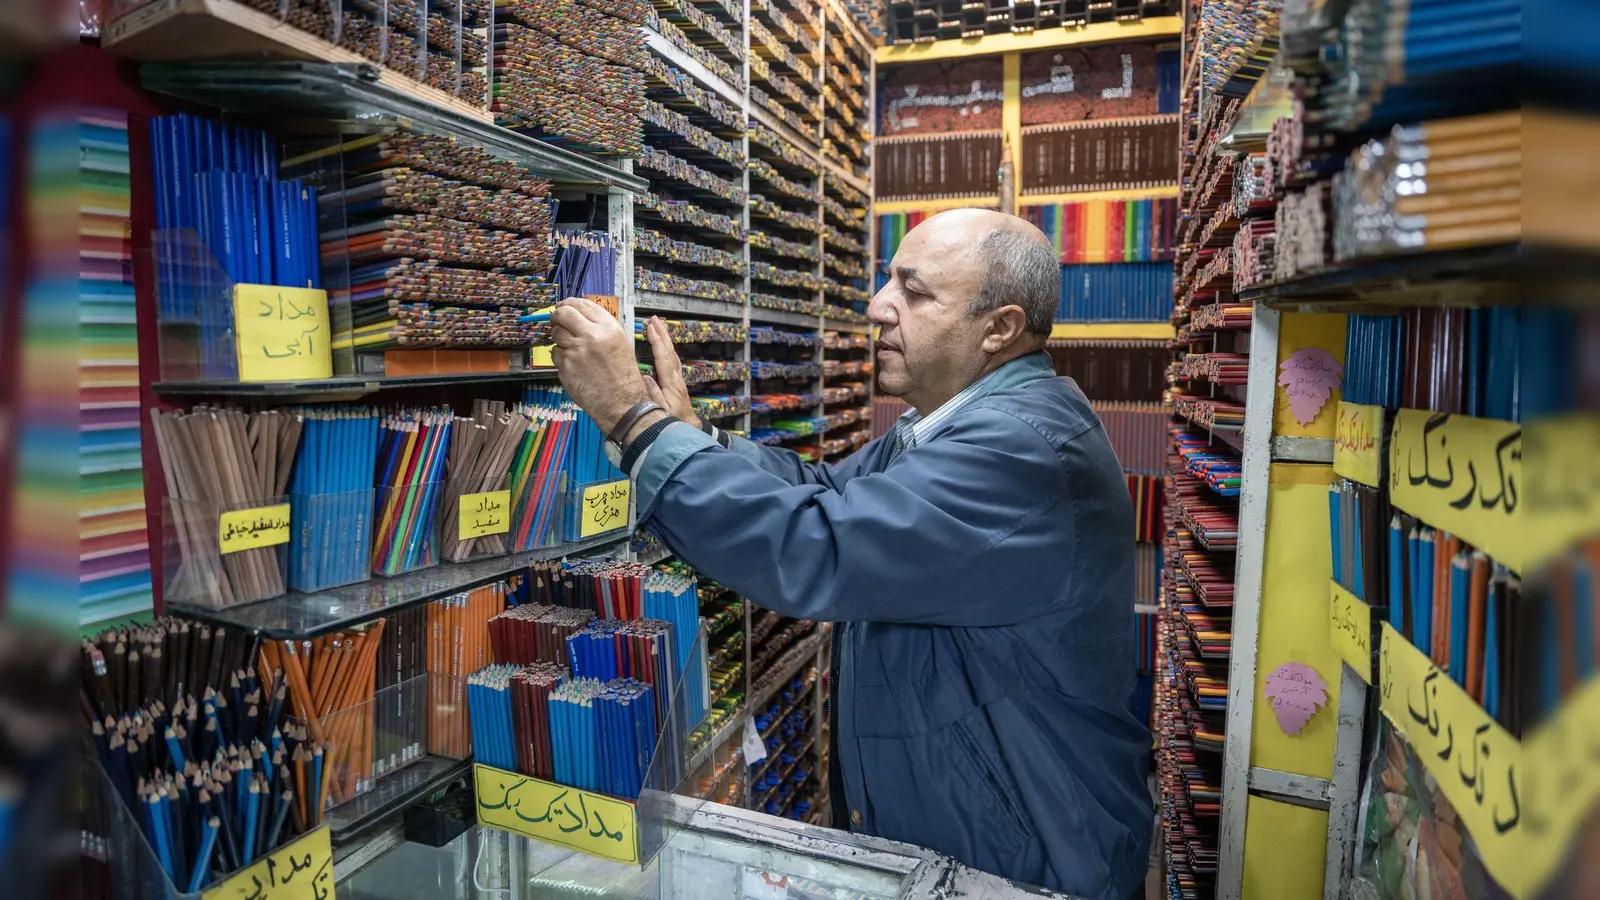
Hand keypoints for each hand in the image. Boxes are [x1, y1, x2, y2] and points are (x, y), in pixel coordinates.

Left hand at [549, 297, 646, 433]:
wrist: (622, 403)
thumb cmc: (623, 375)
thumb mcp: (619, 343)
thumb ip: (600, 327)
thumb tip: (578, 315)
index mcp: (608, 328)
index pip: (582, 304)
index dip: (569, 303)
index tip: (563, 306)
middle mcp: (592, 336)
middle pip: (563, 313)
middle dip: (557, 315)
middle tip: (556, 321)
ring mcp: (576, 351)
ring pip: (556, 333)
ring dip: (559, 338)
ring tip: (571, 348)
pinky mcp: (565, 366)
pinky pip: (555, 354)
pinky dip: (561, 357)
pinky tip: (573, 365)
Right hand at [641, 317, 701, 428]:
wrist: (687, 427)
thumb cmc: (672, 421)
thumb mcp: (660, 411)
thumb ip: (653, 394)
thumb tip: (645, 376)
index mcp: (670, 382)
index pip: (663, 357)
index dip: (656, 341)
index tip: (650, 328)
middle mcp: (676, 377)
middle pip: (669, 351)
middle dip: (662, 333)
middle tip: (655, 319)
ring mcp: (678, 378)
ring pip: (672, 353)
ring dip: (666, 338)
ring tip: (659, 326)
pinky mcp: (677, 381)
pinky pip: (673, 359)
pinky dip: (668, 348)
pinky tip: (664, 345)